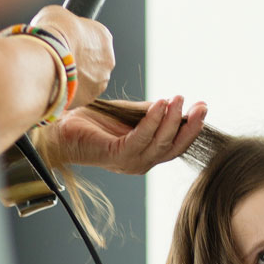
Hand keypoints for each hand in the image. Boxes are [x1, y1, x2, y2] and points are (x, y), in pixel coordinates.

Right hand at [30, 4, 113, 107]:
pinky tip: (55, 86)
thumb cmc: (51, 33)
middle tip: (60, 61)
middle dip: (79, 62)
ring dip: (75, 79)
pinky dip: (69, 91)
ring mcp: (100, 81)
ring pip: (88, 81)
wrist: (46, 58)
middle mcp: (108, 60)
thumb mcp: (56, 15)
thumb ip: (64, 23)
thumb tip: (57, 28)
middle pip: (93, 62)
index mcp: (104, 36)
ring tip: (55, 75)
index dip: (78, 42)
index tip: (66, 44)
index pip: (94, 39)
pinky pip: (78, 94)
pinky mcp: (89, 98)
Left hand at [49, 97, 207, 173]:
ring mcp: (129, 162)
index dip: (191, 129)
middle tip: (201, 106)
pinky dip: (152, 121)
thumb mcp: (129, 115)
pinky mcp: (117, 155)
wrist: (61, 130)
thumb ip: (149, 113)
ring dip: (171, 120)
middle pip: (173, 147)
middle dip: (190, 126)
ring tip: (178, 100)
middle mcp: (141, 163)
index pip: (176, 145)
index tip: (202, 108)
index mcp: (146, 155)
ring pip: (159, 143)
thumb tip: (170, 104)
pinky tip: (159, 105)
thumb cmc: (92, 123)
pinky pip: (140, 138)